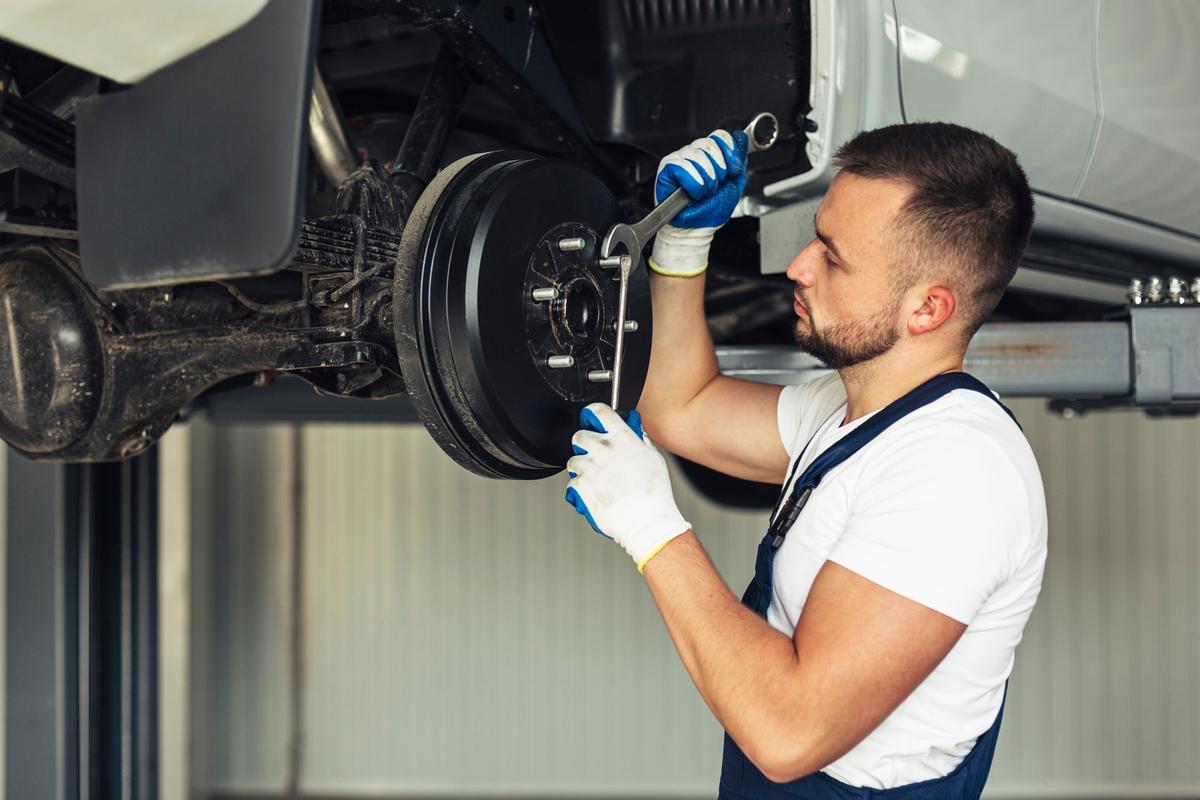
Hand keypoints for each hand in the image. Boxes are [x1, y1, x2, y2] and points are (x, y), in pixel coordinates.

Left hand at [564, 404, 691, 572]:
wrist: (648, 522)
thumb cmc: (655, 494)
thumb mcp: (654, 458)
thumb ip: (639, 440)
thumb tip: (633, 429)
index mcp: (623, 438)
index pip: (598, 411)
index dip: (592, 415)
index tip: (591, 421)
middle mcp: (604, 450)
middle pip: (579, 436)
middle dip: (584, 445)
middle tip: (594, 455)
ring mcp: (590, 468)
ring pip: (573, 462)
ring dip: (582, 469)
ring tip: (599, 481)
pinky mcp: (581, 487)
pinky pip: (572, 483)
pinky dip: (581, 490)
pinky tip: (596, 494)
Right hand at [649, 129, 748, 277]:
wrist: (696, 229)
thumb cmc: (710, 210)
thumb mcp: (734, 183)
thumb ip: (739, 161)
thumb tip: (741, 140)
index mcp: (709, 154)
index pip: (721, 136)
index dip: (730, 152)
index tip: (733, 171)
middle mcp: (693, 153)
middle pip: (710, 143)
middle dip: (719, 170)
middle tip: (715, 187)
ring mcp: (679, 158)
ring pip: (697, 154)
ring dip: (706, 180)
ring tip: (703, 192)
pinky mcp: (667, 168)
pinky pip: (682, 165)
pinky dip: (693, 182)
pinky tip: (694, 193)